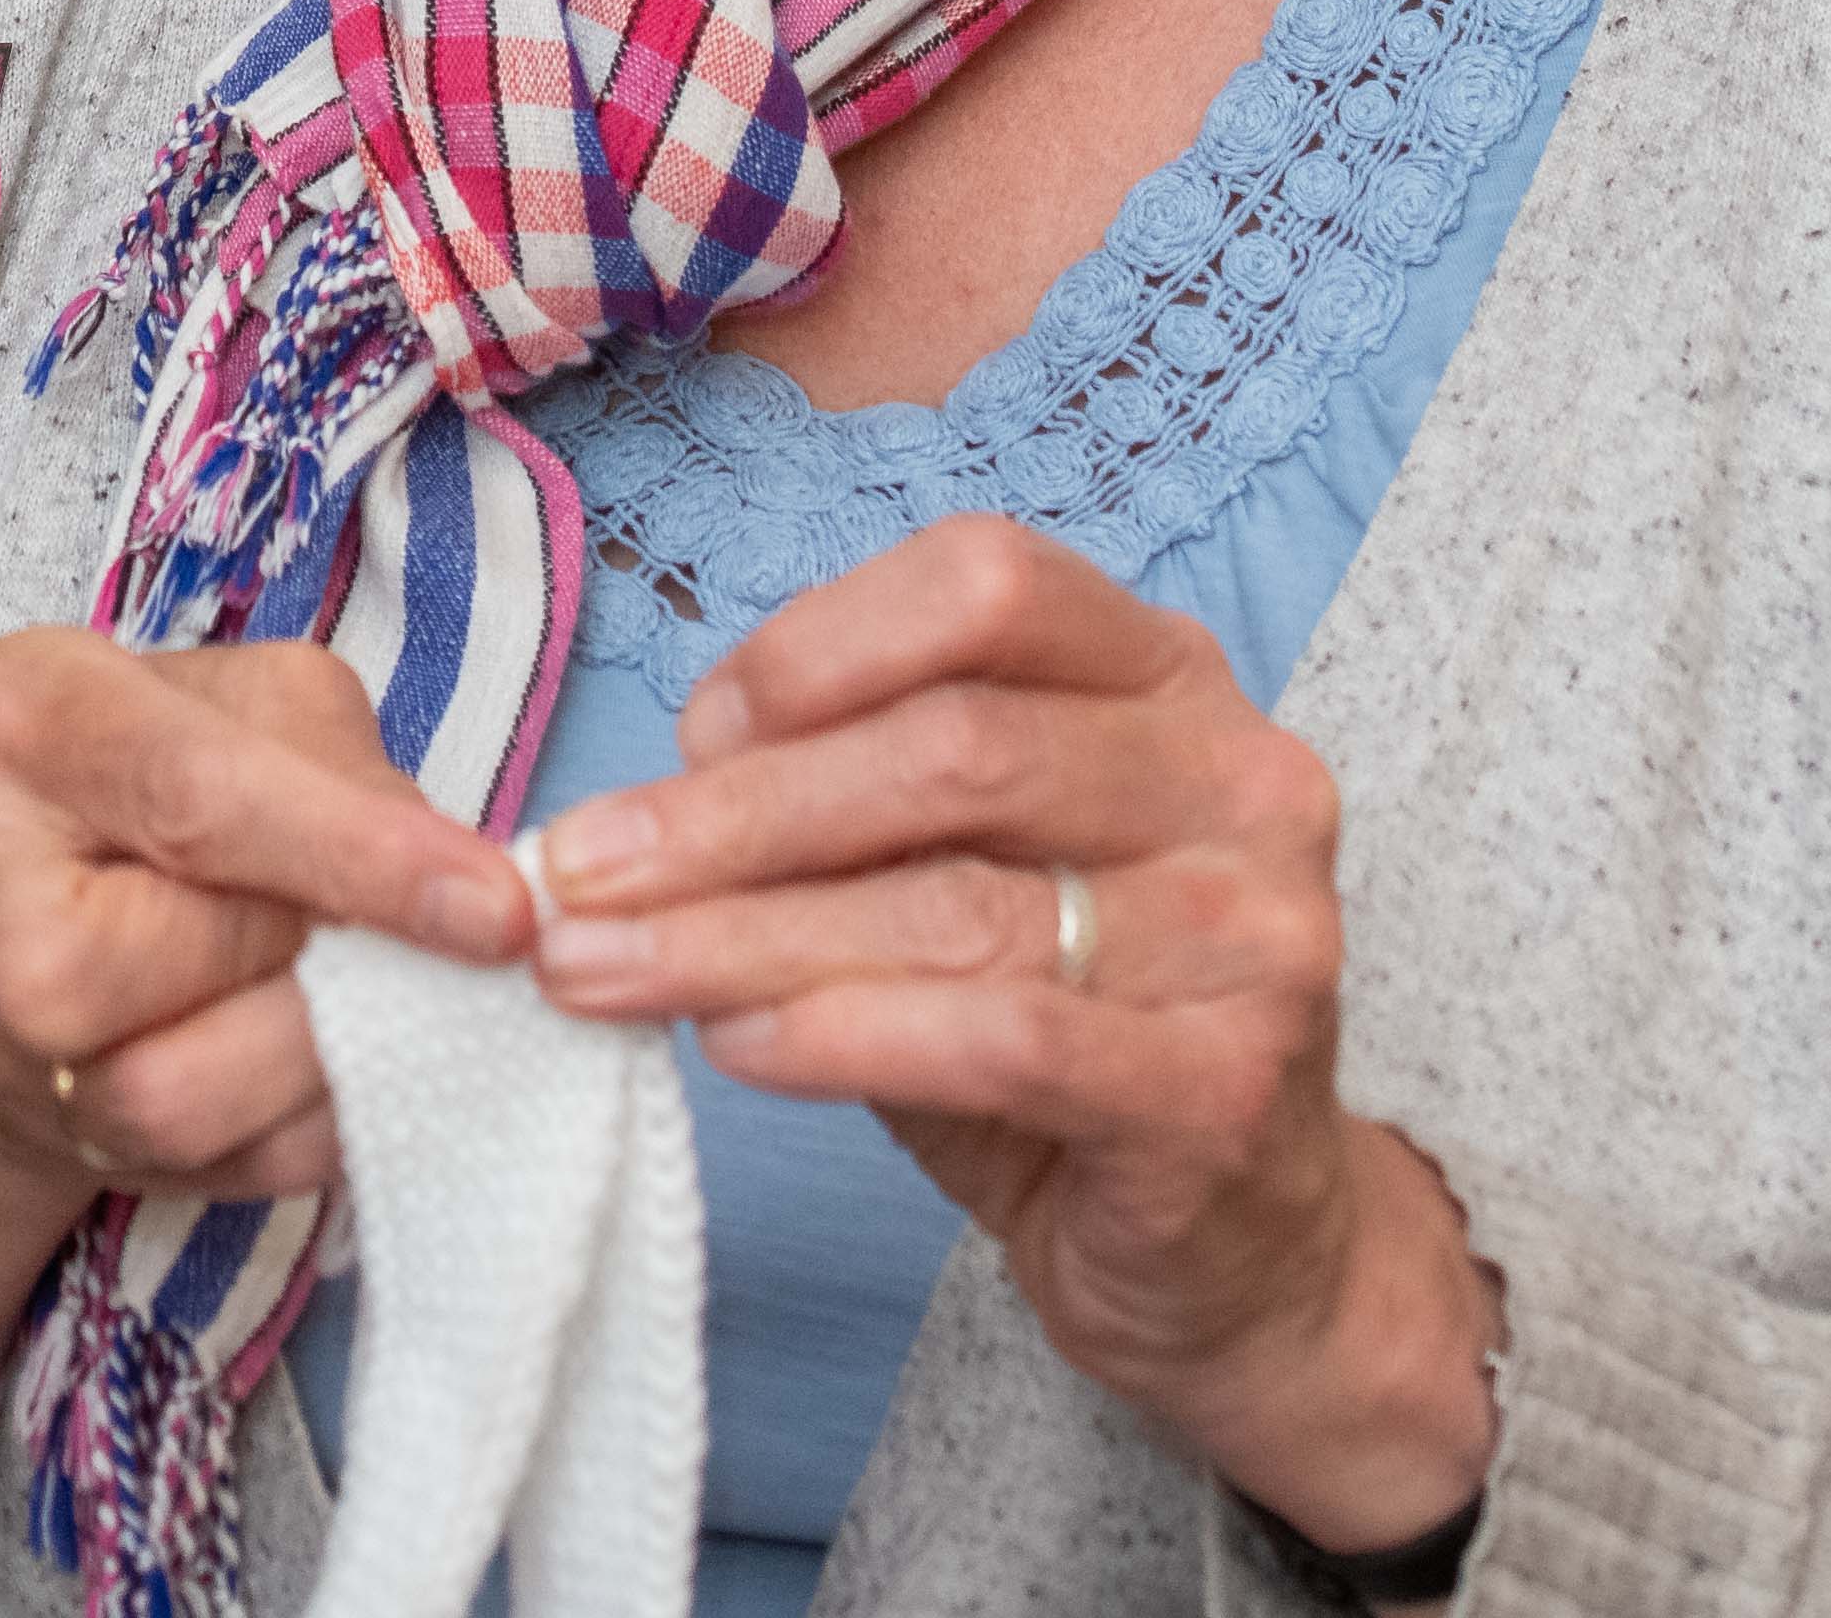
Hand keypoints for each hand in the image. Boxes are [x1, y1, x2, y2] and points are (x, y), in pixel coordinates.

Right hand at [0, 628, 532, 1208]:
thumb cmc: (141, 792)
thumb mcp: (231, 709)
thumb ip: (336, 764)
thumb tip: (463, 887)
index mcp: (25, 716)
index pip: (202, 794)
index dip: (363, 857)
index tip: (501, 912)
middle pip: (211, 945)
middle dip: (346, 949)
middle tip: (421, 935)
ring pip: (196, 1090)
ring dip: (329, 1048)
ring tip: (361, 993)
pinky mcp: (50, 1139)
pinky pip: (228, 1164)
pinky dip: (318, 1118)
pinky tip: (326, 1060)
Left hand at [517, 514, 1499, 1552]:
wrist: (1236, 1245)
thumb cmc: (1063, 1022)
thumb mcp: (956, 870)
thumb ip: (844, 803)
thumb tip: (653, 791)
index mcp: (1168, 677)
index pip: (985, 584)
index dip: (813, 646)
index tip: (687, 734)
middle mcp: (1240, 779)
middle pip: (951, 750)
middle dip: (732, 815)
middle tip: (575, 875)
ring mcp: (1255, 935)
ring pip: (955, 905)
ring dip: (740, 937)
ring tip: (600, 970)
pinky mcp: (1227, 1089)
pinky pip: (999, 1036)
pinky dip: (841, 1034)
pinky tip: (735, 1046)